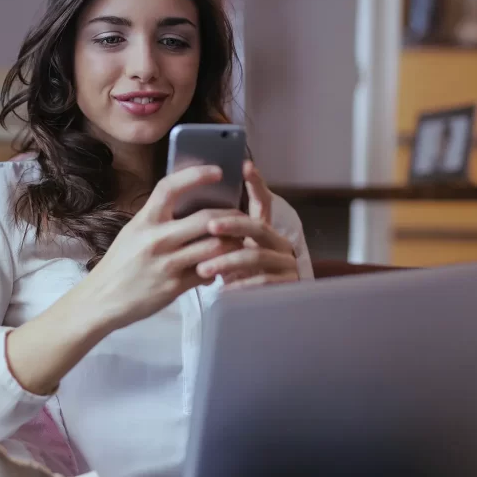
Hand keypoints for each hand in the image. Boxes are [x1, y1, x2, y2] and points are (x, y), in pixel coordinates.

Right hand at [80, 165, 246, 330]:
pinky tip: (219, 267)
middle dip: (230, 217)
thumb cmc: (119, 265)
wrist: (101, 300)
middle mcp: (156, 239)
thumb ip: (158, 219)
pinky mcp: (174, 287)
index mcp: (144, 221)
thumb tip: (188, 206)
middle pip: (206, 219)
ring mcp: (167, 264)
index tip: (217, 171)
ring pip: (214, 247)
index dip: (196, 175)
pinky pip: (208, 273)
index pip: (170, 188)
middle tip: (241, 216)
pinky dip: (218, 268)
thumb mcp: (133, 233)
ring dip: (232, 244)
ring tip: (237, 242)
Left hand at [195, 160, 300, 289]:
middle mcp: (278, 242)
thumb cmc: (232, 278)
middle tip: (209, 226)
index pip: (262, 202)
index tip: (245, 166)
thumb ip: (216, 234)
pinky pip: (262, 281)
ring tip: (203, 269)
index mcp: (263, 231)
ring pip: (256, 255)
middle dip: (232, 224)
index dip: (256, 184)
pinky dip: (241, 284)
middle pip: (257, 226)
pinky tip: (223, 289)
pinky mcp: (286, 285)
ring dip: (228, 260)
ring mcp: (285, 263)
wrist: (252, 310)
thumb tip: (190, 212)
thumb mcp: (224, 253)